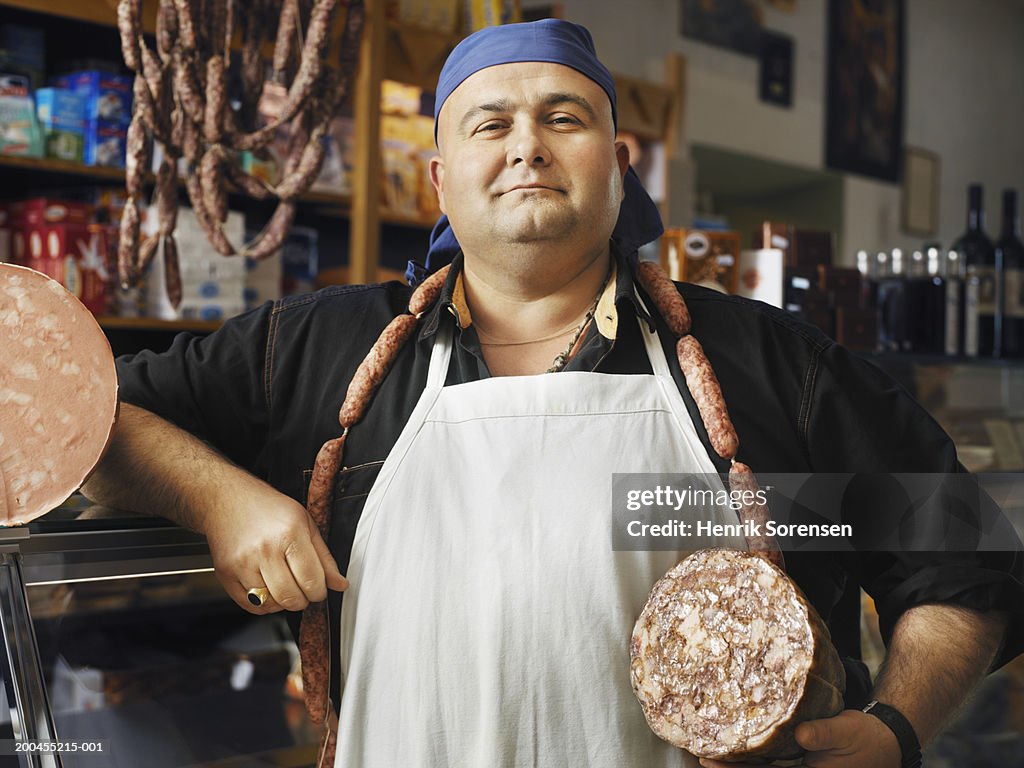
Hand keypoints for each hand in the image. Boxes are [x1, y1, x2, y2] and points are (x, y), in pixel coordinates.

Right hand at [202, 479, 347, 613]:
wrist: (226, 498)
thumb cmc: (267, 508)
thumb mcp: (305, 523)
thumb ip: (324, 557)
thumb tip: (339, 584)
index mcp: (289, 534)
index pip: (312, 580)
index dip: (320, 591)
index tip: (318, 589)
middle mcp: (264, 549)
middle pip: (291, 598)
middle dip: (303, 600)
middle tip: (303, 589)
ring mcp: (242, 563)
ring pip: (271, 605)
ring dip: (283, 602)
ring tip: (285, 584)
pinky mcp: (226, 574)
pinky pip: (250, 606)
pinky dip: (263, 604)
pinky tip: (268, 587)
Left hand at [698, 709, 900, 767]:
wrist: (884, 742)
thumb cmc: (866, 739)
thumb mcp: (846, 730)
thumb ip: (823, 733)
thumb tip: (801, 735)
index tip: (710, 762)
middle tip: (701, 756)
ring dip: (739, 764)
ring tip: (710, 751)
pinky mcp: (799, 763)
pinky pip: (771, 763)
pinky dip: (753, 756)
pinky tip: (737, 746)